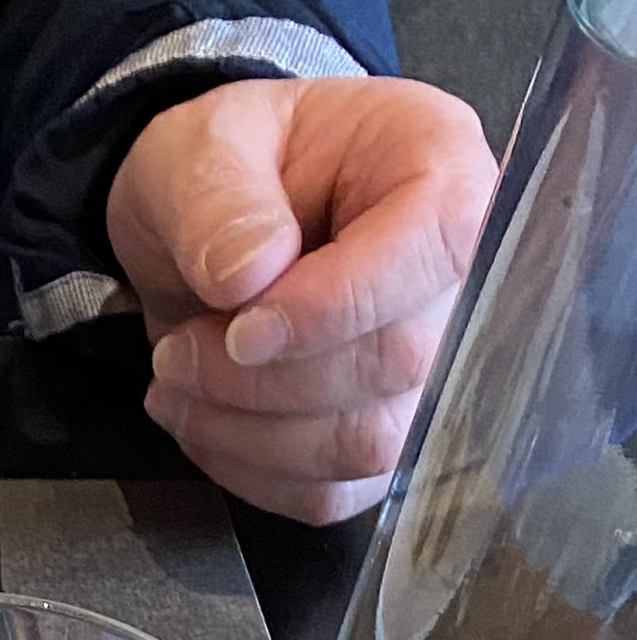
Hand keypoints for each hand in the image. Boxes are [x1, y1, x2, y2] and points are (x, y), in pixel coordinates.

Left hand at [107, 75, 494, 523]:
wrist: (208, 225)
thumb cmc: (227, 166)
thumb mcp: (201, 147)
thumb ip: (220, 200)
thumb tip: (252, 274)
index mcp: (441, 167)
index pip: (439, 248)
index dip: (335, 306)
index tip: (242, 327)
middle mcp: (463, 273)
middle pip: (400, 366)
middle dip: (264, 379)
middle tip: (178, 354)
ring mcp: (433, 366)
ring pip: (366, 446)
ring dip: (247, 434)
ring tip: (178, 384)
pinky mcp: (385, 436)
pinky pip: (331, 492)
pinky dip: (250, 473)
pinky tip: (207, 423)